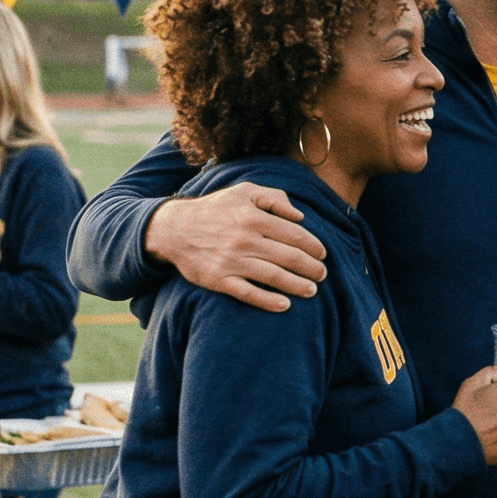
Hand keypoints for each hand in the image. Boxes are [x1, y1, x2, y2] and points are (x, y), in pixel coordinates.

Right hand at [142, 183, 326, 312]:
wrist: (173, 229)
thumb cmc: (215, 209)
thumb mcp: (243, 192)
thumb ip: (274, 198)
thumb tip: (300, 216)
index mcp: (253, 217)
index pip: (294, 234)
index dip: (314, 246)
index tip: (323, 254)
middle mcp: (244, 239)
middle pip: (289, 257)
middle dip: (311, 267)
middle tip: (323, 274)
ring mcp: (231, 261)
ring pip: (273, 276)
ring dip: (298, 285)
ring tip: (312, 290)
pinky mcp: (218, 280)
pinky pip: (248, 293)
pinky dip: (268, 301)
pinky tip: (285, 305)